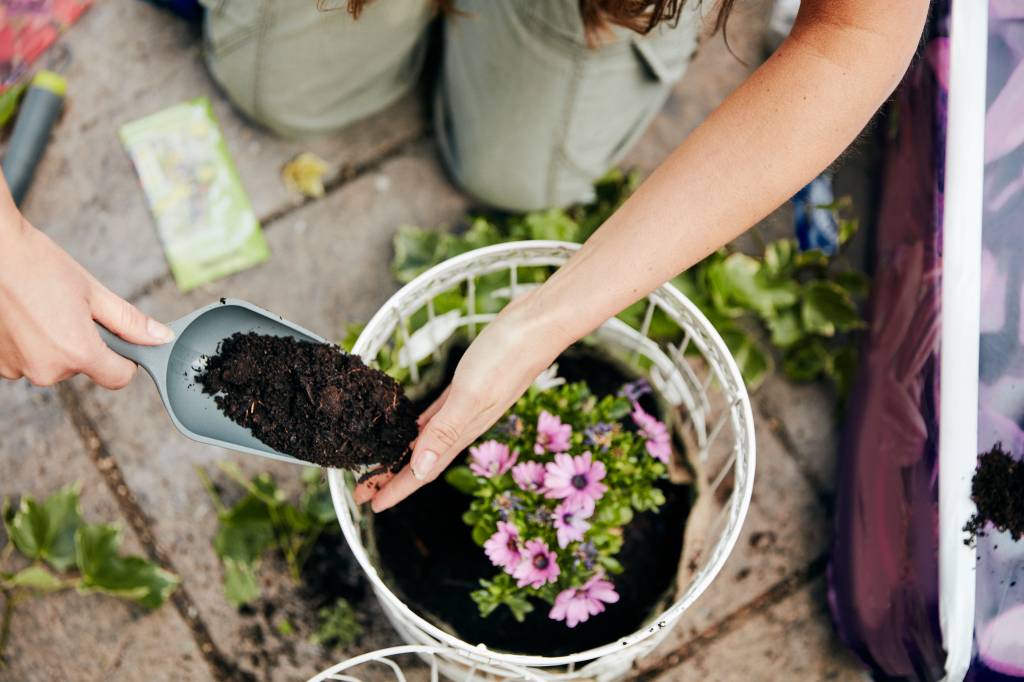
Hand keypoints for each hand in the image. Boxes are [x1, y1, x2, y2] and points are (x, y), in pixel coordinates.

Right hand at [0, 217, 173, 387]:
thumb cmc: (38, 266)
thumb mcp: (93, 292)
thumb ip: (130, 322)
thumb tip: (160, 338)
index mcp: (77, 353)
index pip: (118, 378)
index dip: (125, 360)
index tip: (119, 341)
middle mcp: (47, 370)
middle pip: (84, 368)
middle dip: (84, 344)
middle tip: (69, 310)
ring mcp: (18, 369)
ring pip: (55, 364)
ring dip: (55, 344)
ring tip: (42, 310)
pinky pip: (28, 360)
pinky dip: (31, 344)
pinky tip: (24, 318)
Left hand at [355, 292, 573, 511]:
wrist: (538, 325)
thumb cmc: (508, 356)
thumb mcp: (471, 394)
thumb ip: (446, 431)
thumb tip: (420, 470)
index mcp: (462, 431)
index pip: (424, 470)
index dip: (396, 489)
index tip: (371, 505)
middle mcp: (463, 424)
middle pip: (421, 459)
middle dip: (392, 476)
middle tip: (364, 489)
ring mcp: (465, 406)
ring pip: (427, 439)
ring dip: (404, 454)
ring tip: (381, 464)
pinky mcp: (467, 386)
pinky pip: (436, 415)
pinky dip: (421, 426)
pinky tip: (412, 425)